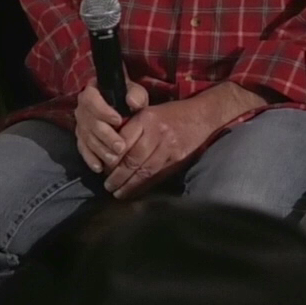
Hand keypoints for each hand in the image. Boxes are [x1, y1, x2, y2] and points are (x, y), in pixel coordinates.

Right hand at [73, 79, 148, 173]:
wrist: (119, 105)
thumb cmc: (126, 98)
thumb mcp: (134, 92)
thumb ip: (135, 95)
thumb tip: (133, 102)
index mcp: (91, 92)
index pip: (91, 100)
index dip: (103, 111)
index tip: (118, 120)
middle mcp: (82, 109)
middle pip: (90, 123)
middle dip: (105, 136)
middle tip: (120, 147)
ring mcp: (80, 125)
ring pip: (87, 138)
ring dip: (100, 150)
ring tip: (114, 159)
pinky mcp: (81, 138)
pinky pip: (83, 149)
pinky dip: (90, 159)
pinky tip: (99, 167)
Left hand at [103, 96, 225, 198]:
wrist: (202, 115)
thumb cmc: (172, 112)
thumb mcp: (149, 110)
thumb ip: (132, 126)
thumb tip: (111, 147)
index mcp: (146, 119)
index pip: (124, 141)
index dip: (112, 158)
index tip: (102, 168)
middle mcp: (157, 133)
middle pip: (133, 159)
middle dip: (118, 176)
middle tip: (107, 186)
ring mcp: (169, 148)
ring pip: (145, 170)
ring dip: (130, 185)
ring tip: (118, 193)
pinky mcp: (178, 159)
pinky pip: (158, 175)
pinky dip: (145, 186)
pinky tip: (136, 192)